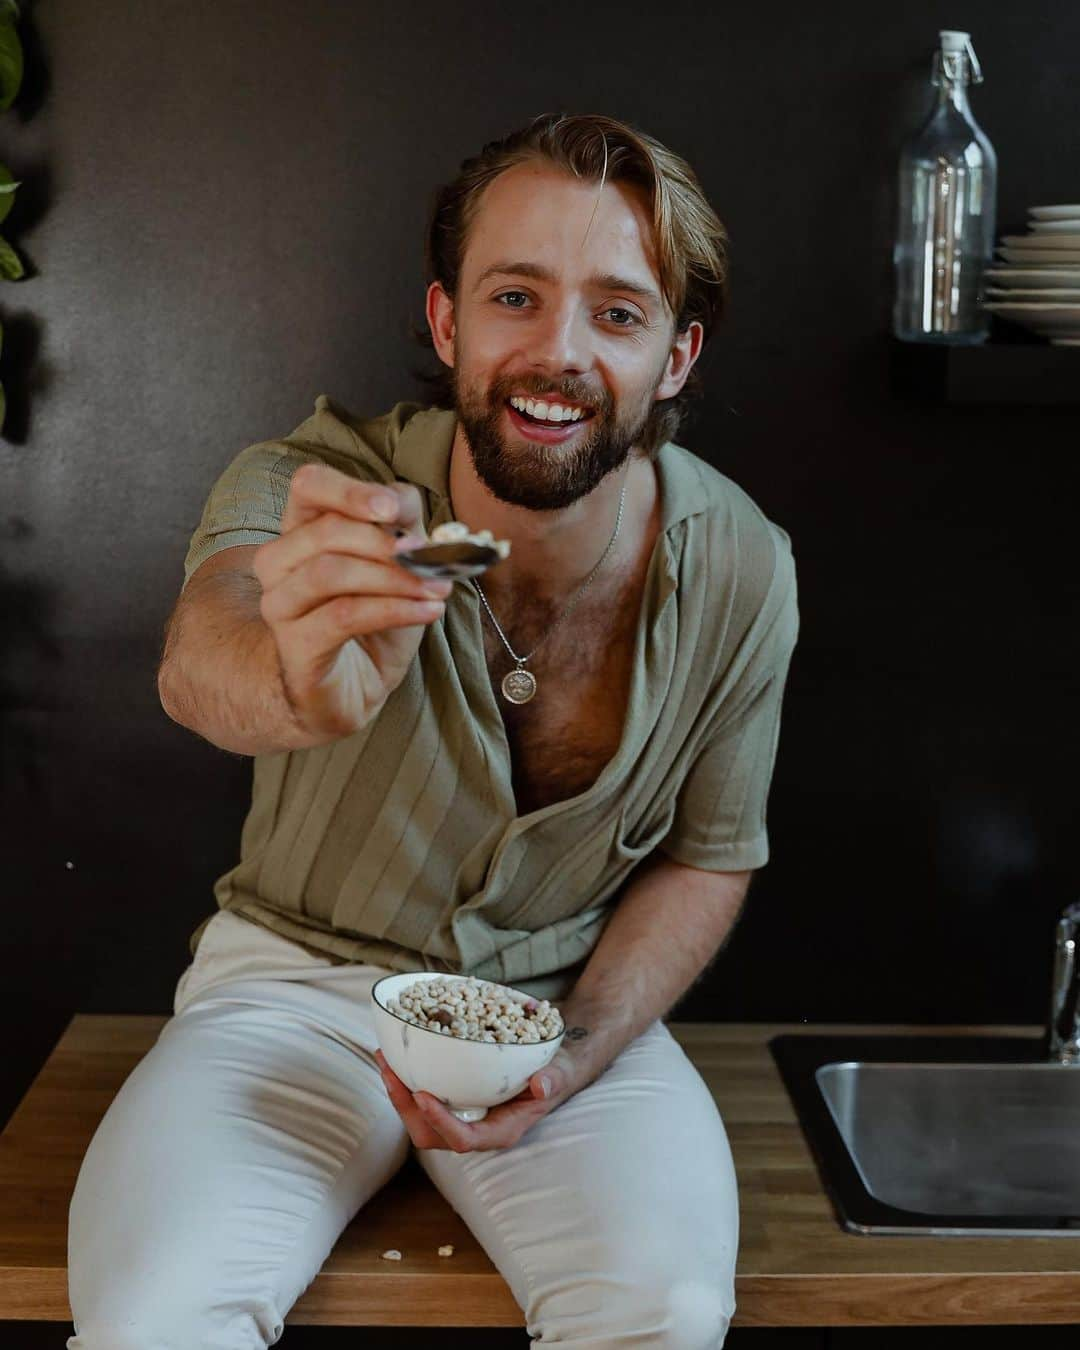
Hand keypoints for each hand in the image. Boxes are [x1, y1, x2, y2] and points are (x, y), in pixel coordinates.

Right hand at [252, 464, 452, 741]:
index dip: (350, 491)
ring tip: (437, 589)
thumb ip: (403, 527)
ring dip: (394, 578)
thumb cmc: (374, 621)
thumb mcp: (398, 565)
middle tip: (433, 558)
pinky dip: (395, 610)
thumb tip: (407, 506)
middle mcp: (278, 562)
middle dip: (387, 543)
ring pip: (331, 572)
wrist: (354, 688)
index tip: (393, 509)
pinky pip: (343, 616)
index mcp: (302, 530)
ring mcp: (280, 604)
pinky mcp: (295, 645)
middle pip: (326, 531)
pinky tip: (429, 611)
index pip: (309, 485)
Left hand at [373, 1048, 577, 1151]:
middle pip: (430, 1135)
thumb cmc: (554, 1073)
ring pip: (419, 1121)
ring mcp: (461, 1119)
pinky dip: (405, 1081)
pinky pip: (422, 1102)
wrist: (550, 1069)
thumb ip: (552, 1080)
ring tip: (384, 1059)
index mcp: (499, 1131)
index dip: (439, 1121)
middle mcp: (476, 1131)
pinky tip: (395, 1055)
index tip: (421, 1094)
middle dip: (405, 1107)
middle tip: (390, 1071)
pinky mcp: (453, 1104)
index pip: (463, 1140)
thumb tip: (541, 1086)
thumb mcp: (558, 1073)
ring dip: (398, 1094)